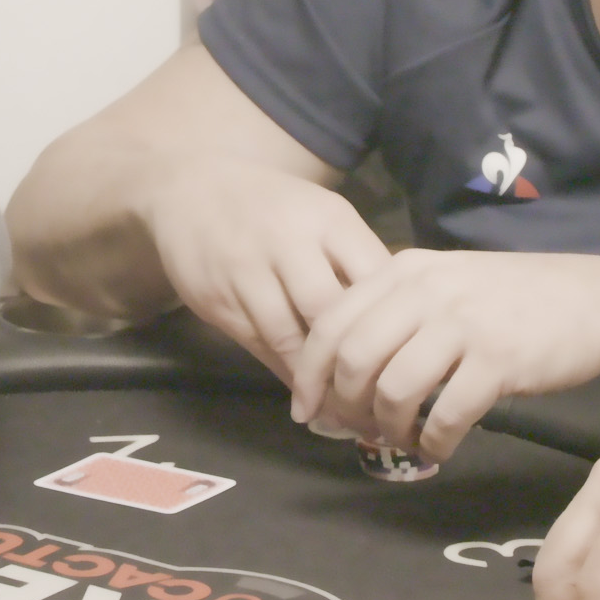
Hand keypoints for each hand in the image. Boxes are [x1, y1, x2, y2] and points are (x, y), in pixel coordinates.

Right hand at [142, 158, 392, 381]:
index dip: (392, 324)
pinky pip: (257, 346)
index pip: (373, 279)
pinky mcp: (216, 299)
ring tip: (342, 411)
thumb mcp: (323, 218)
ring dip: (316, 380)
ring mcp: (247, 271)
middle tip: (375, 400)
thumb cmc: (276, 210)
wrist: (193, 188)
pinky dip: (284, 372)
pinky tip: (304, 393)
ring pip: (289, 339)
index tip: (406, 360)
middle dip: (353, 361)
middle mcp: (288, 242)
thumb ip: (355, 263)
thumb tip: (397, 328)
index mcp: (329, 220)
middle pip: (330, 314)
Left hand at [287, 250, 599, 457]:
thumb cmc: (518, 300)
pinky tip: (439, 448)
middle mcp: (427, 291)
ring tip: (402, 440)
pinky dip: (432, 443)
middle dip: (345, 407)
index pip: (331, 321)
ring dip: (388, 429)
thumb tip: (342, 368)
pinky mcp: (498, 361)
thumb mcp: (448, 284)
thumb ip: (397, 311)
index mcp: (406, 269)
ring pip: (392, 390)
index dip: (308, 373)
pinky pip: (444, 415)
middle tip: (356, 432)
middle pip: (352, 359)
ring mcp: (463, 324)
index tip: (307, 410)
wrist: (599, 301)